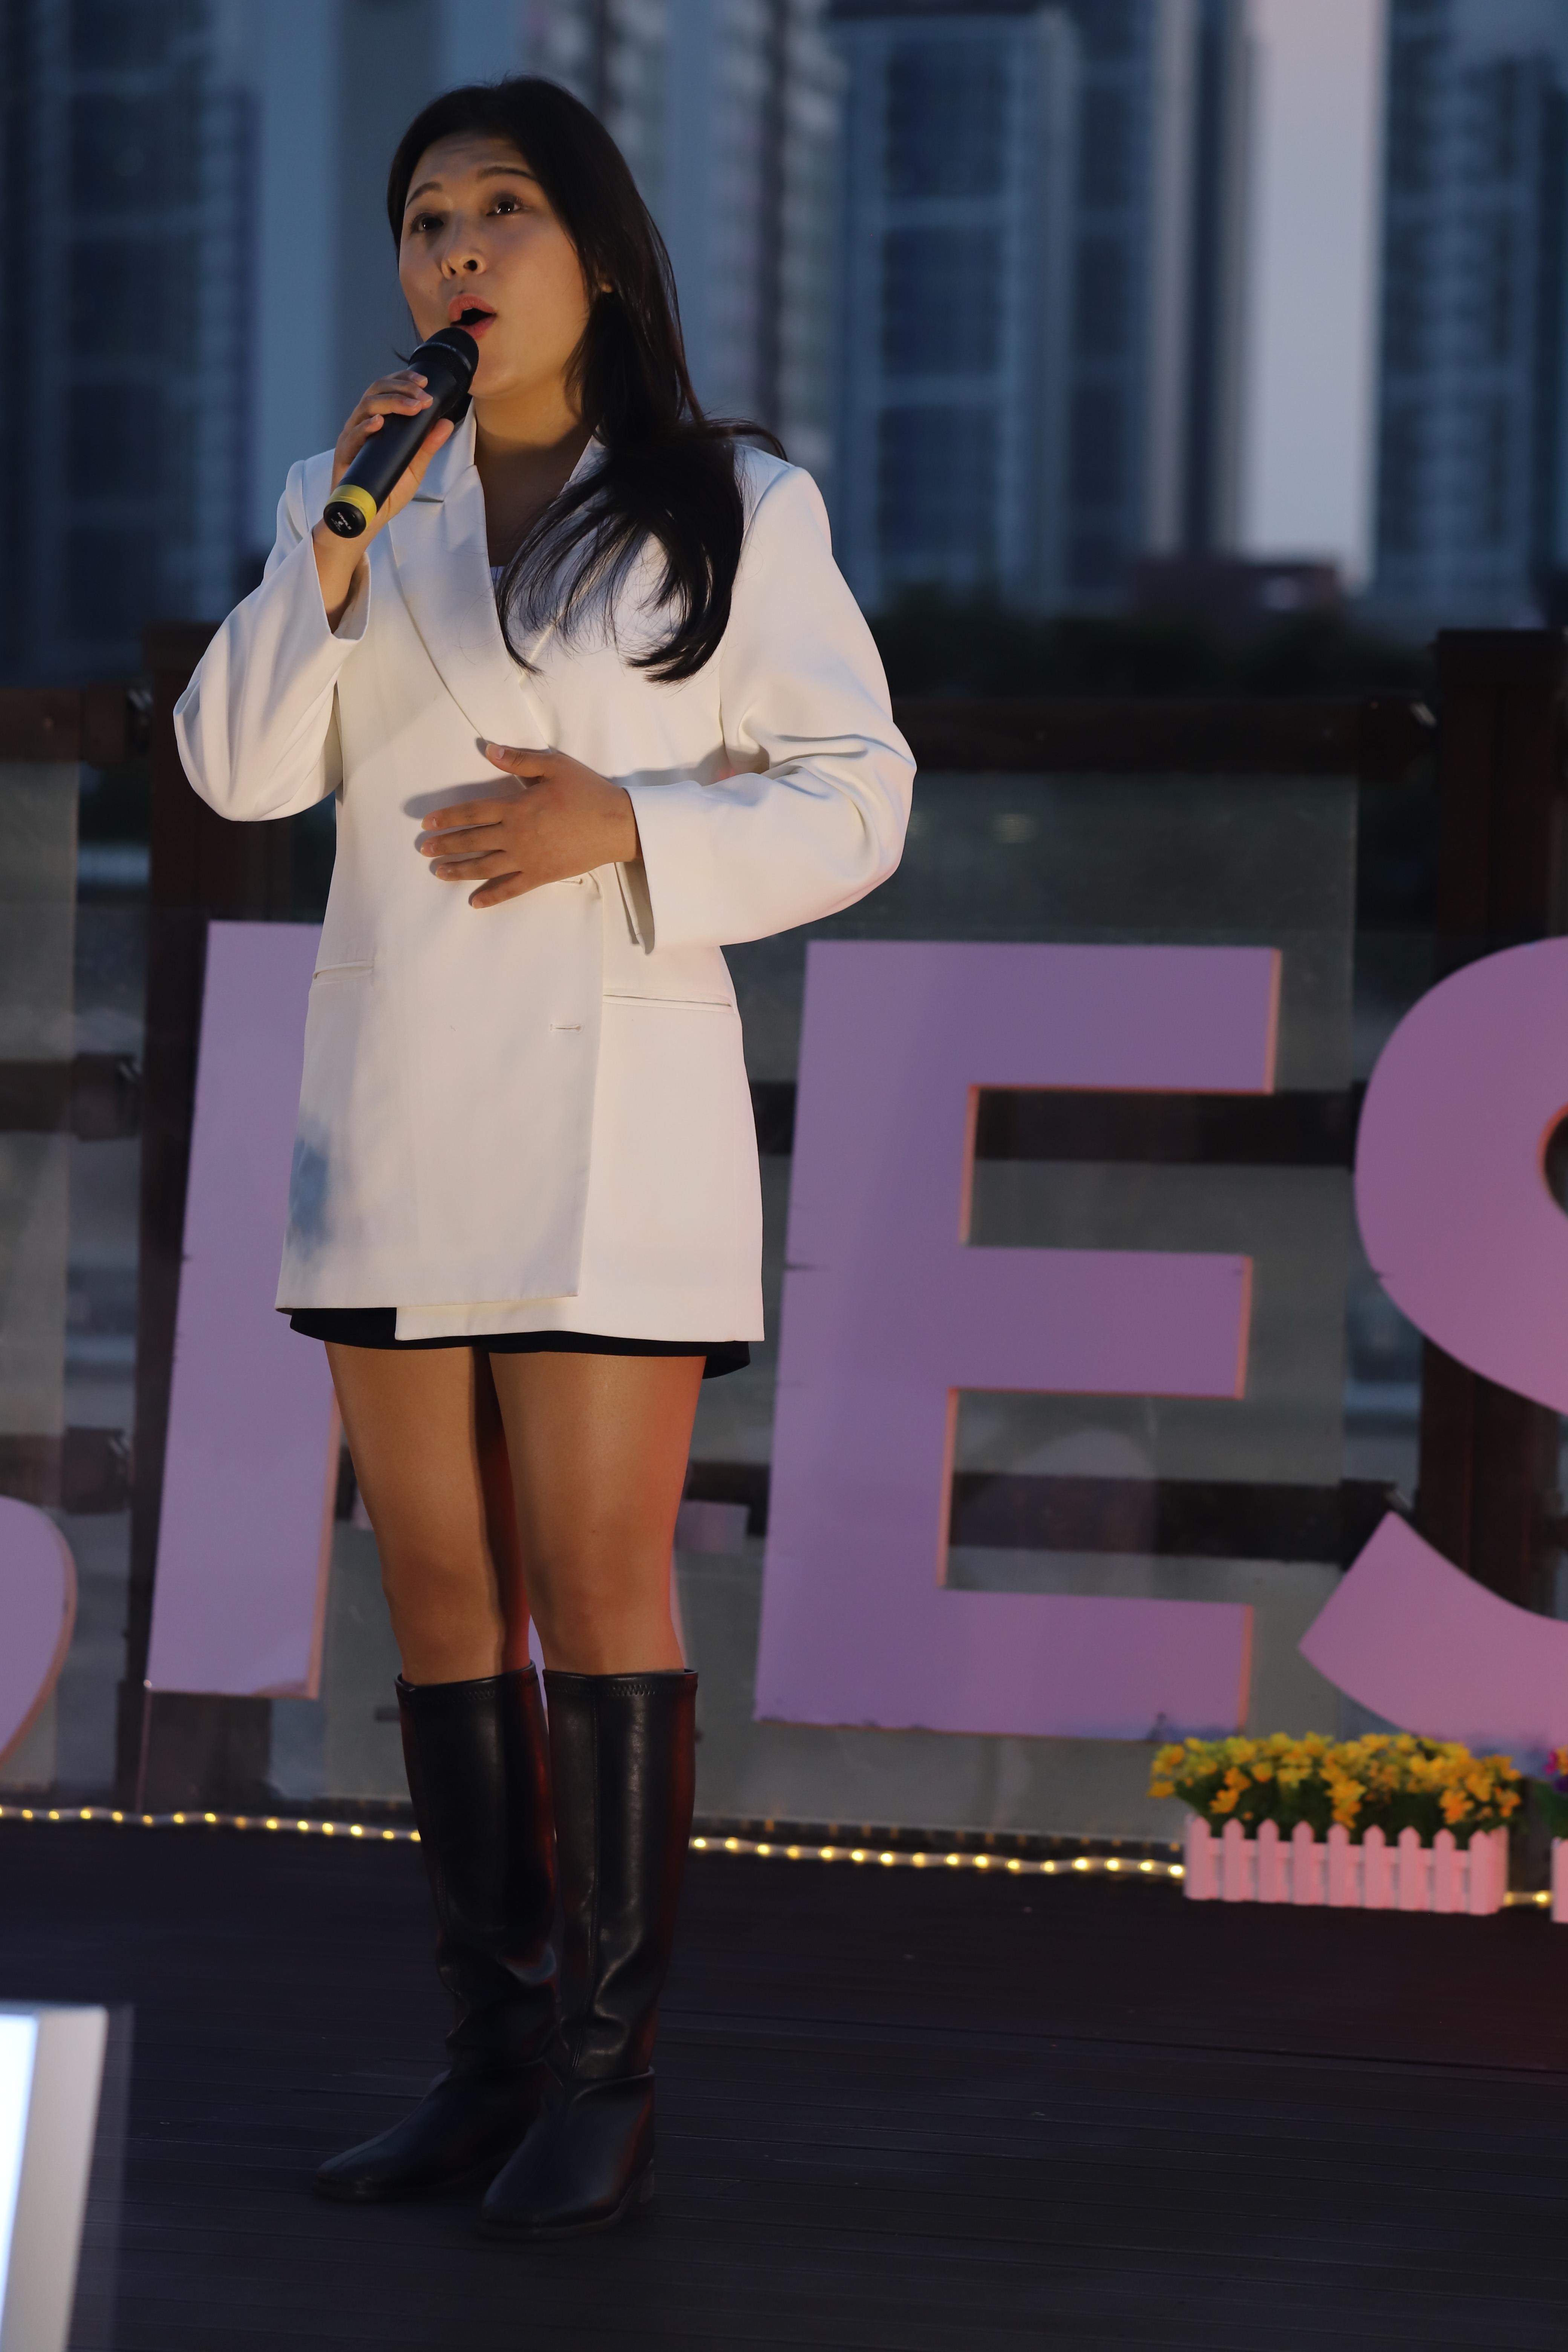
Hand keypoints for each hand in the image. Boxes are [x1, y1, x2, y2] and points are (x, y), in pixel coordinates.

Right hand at [312, 371, 454, 626]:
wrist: (365, 521)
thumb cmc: (385, 492)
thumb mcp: (414, 468)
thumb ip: (427, 446)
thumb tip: (446, 422)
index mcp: (377, 423)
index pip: (387, 390)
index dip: (403, 381)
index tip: (425, 382)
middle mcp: (362, 426)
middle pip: (376, 391)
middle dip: (400, 387)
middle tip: (422, 393)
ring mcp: (352, 439)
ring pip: (365, 407)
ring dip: (391, 402)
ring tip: (412, 405)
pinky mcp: (344, 456)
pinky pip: (352, 435)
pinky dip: (366, 426)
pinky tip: (380, 422)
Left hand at [418, 743, 639, 907]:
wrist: (617, 825)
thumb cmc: (587, 792)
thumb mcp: (554, 766)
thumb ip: (518, 759)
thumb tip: (488, 750)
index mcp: (516, 807)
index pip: (472, 812)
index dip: (447, 817)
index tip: (427, 823)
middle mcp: (515, 835)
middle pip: (472, 840)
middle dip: (446, 844)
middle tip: (425, 849)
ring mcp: (527, 858)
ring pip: (484, 866)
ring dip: (459, 870)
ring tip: (439, 872)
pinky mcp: (541, 875)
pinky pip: (510, 889)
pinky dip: (491, 897)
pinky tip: (474, 902)